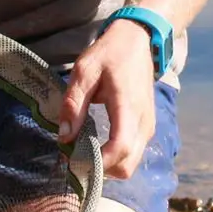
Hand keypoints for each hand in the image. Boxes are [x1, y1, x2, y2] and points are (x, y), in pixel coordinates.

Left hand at [59, 20, 157, 178]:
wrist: (137, 41)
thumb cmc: (109, 54)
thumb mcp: (84, 72)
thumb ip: (73, 105)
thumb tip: (64, 137)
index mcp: (128, 106)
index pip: (119, 148)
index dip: (98, 163)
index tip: (74, 159)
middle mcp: (143, 122)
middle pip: (127, 166)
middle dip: (101, 170)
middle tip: (76, 158)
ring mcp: (148, 126)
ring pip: (131, 164)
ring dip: (108, 166)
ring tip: (84, 151)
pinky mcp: (147, 127)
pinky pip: (133, 154)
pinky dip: (115, 158)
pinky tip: (97, 144)